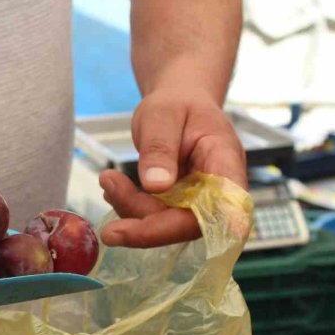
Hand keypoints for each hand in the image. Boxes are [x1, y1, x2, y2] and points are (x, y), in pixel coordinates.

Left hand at [99, 88, 246, 247]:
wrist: (179, 105)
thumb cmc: (177, 104)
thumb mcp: (162, 114)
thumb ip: (160, 148)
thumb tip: (156, 186)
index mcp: (226, 163)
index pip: (221, 208)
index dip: (191, 226)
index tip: (147, 230)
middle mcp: (218, 191)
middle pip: (186, 224)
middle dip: (142, 217)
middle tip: (108, 184)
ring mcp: (199, 203)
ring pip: (165, 226)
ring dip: (130, 209)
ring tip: (108, 179)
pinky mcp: (179, 208)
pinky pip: (154, 220)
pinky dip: (130, 207)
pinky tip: (115, 187)